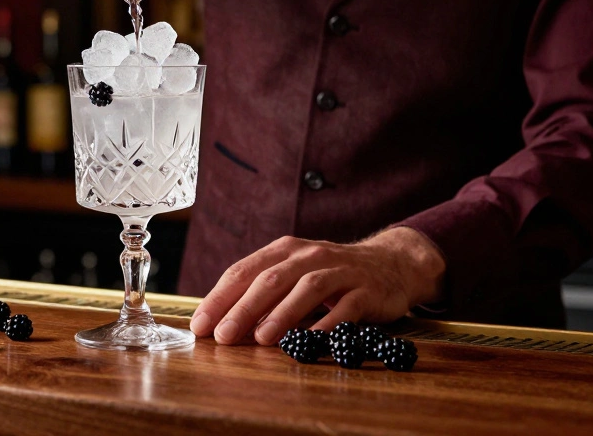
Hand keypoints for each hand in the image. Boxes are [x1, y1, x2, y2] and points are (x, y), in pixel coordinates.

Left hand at [189, 227, 446, 345]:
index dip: (220, 297)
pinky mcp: (366, 289)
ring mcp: (340, 271)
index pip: (244, 270)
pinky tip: (312, 341)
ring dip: (282, 313)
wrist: (392, 263)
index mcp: (284, 250)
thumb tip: (221, 322)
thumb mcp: (294, 273)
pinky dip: (328, 324)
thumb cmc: (331, 275)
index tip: (200, 325)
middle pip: (271, 278)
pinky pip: (346, 307)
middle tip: (223, 336)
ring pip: (307, 288)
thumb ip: (262, 292)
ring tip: (262, 338)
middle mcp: (309, 255)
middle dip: (243, 308)